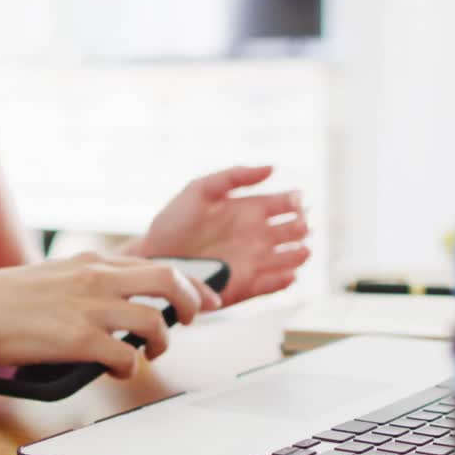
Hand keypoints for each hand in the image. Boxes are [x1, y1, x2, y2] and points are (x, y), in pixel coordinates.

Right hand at [0, 253, 221, 377]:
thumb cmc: (1, 299)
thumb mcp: (53, 277)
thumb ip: (86, 283)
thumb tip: (117, 301)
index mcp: (90, 262)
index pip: (156, 264)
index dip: (190, 282)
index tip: (207, 297)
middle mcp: (95, 278)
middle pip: (168, 281)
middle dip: (192, 303)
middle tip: (191, 322)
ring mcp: (88, 308)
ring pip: (154, 321)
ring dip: (160, 343)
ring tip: (150, 354)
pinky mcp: (76, 339)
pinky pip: (125, 356)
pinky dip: (129, 368)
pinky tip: (118, 371)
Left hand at [134, 166, 310, 305]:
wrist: (153, 258)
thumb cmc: (173, 223)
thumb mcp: (200, 189)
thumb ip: (234, 176)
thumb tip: (272, 168)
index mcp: (250, 211)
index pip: (285, 204)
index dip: (295, 202)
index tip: (295, 201)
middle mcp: (256, 236)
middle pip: (293, 231)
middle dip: (301, 227)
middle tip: (298, 226)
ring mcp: (254, 262)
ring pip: (290, 259)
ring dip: (299, 254)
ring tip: (299, 250)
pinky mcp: (246, 286)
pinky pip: (272, 285)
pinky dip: (283, 281)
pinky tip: (287, 274)